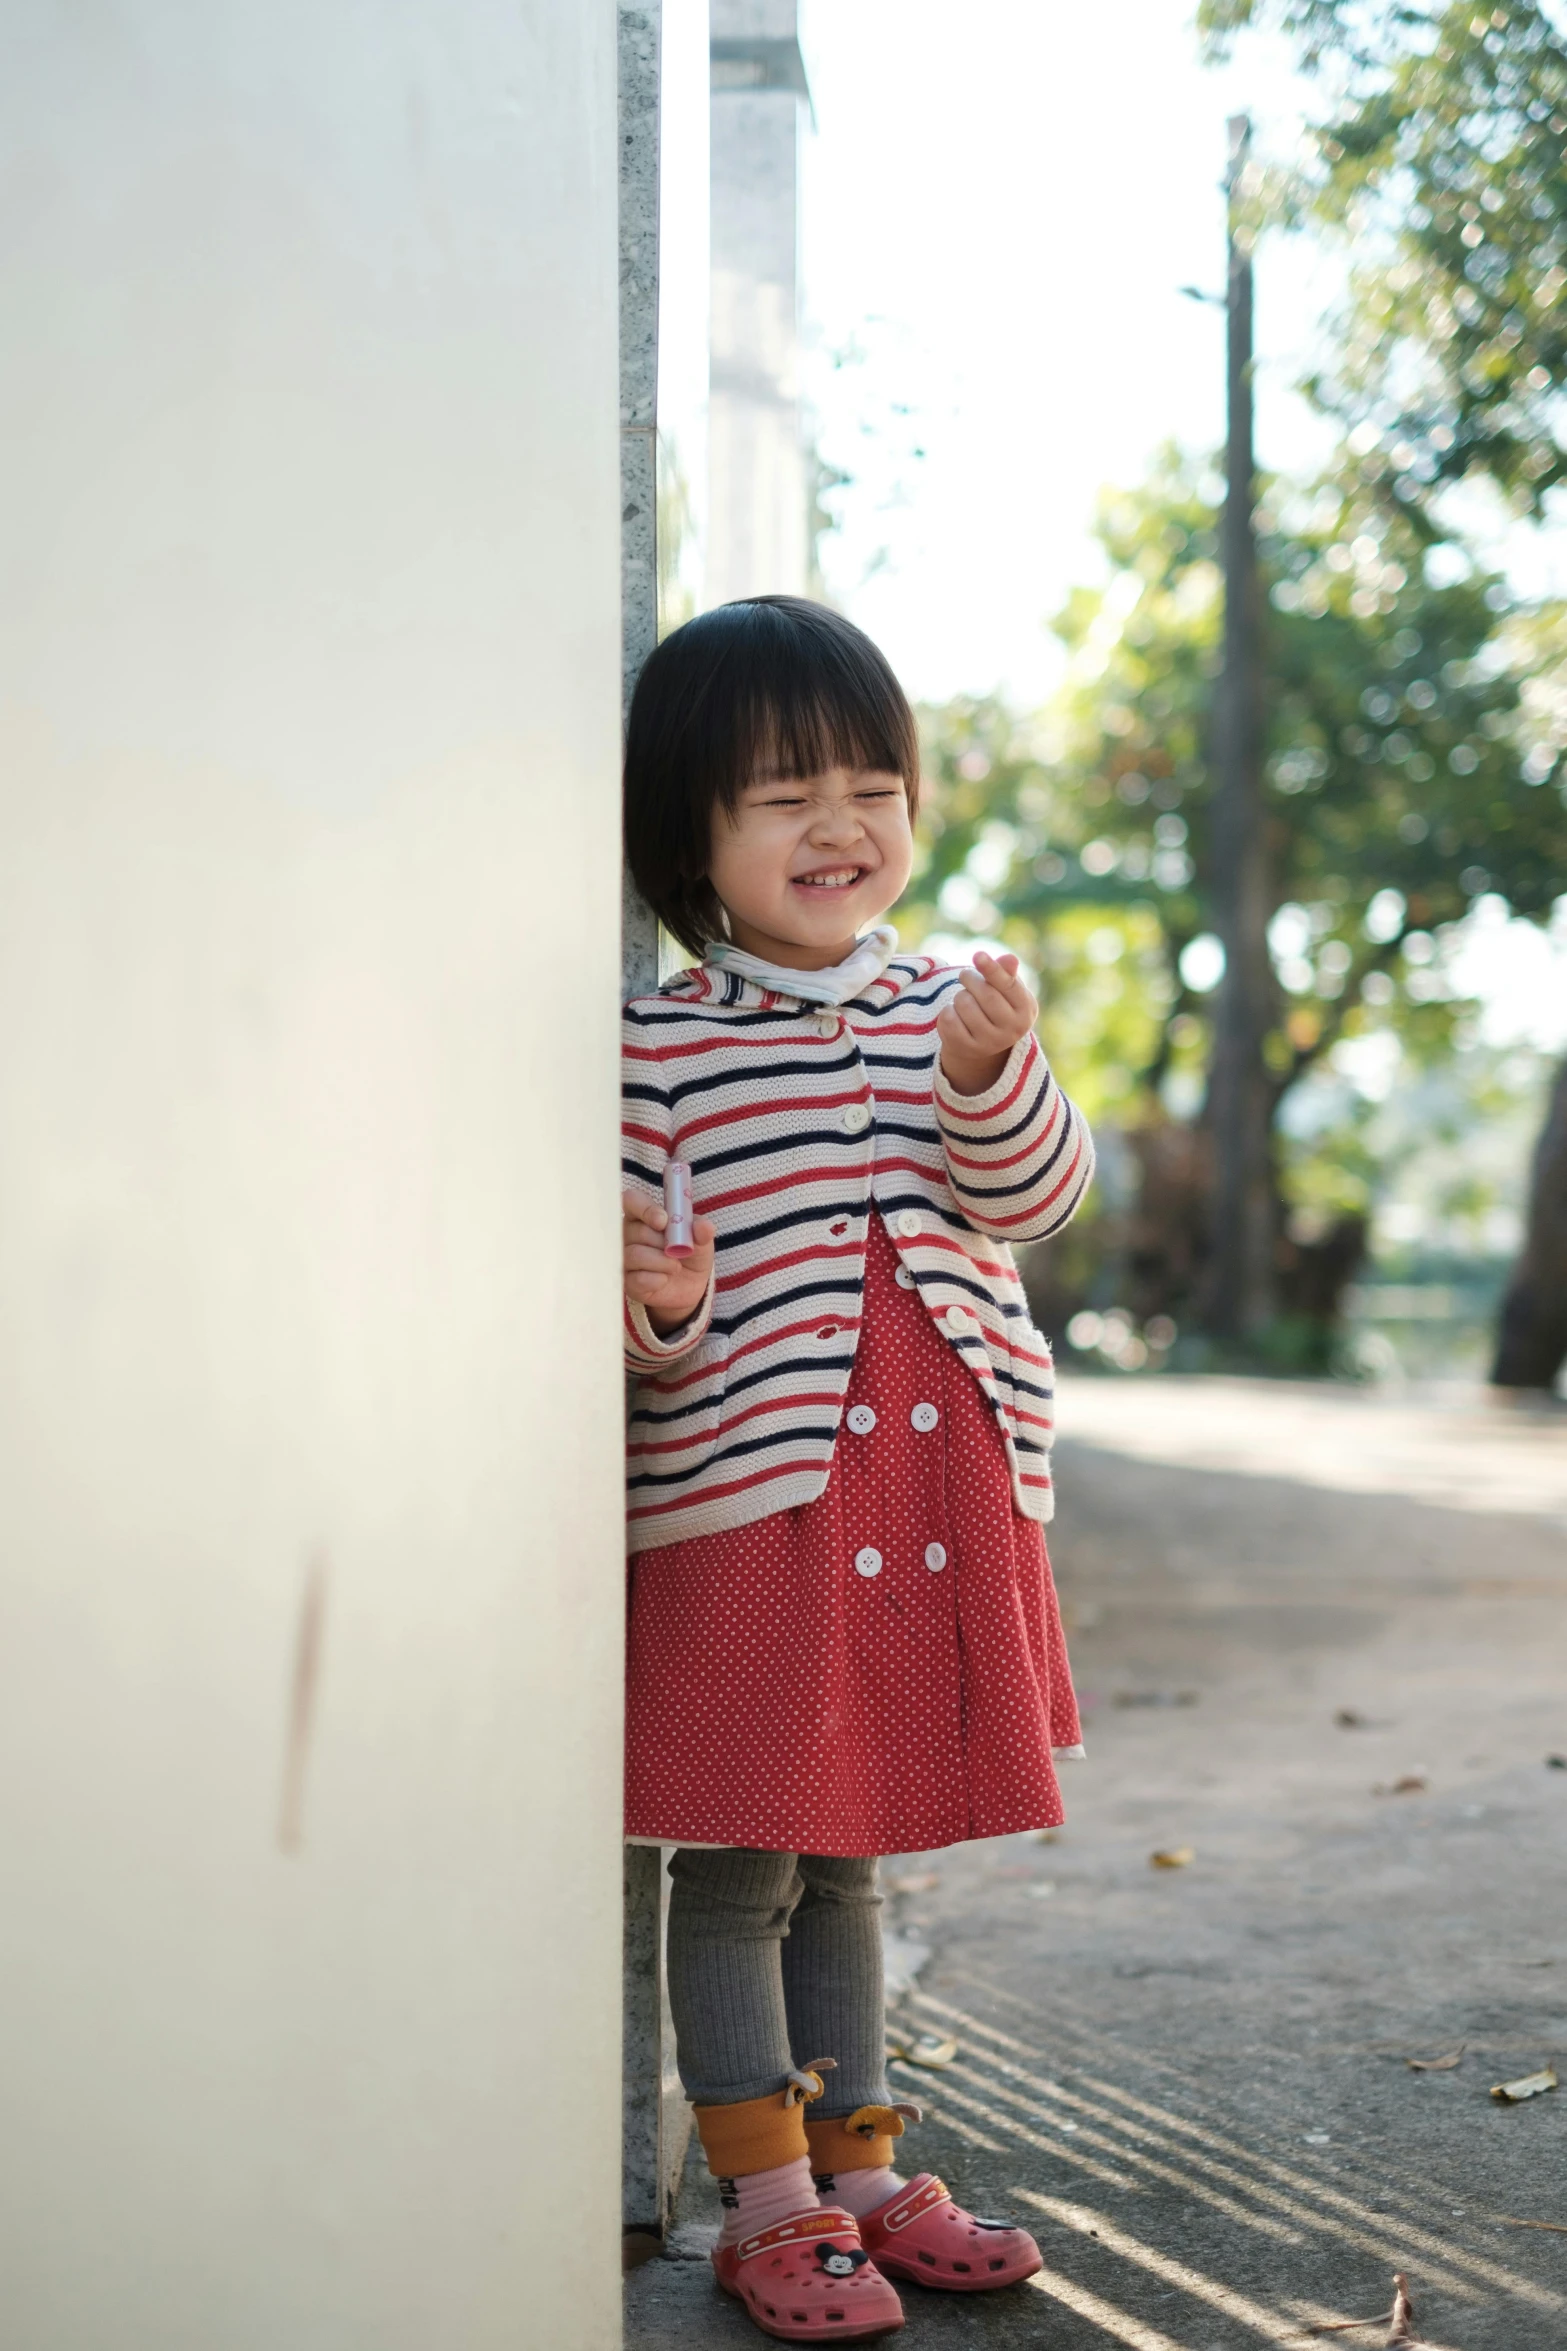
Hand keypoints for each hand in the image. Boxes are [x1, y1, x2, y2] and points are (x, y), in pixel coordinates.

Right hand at [623, 1189, 715, 1334]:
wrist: (689, 1286)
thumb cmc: (690, 1254)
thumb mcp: (702, 1240)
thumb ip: (702, 1230)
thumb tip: (704, 1226)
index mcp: (642, 1215)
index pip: (632, 1200)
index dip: (645, 1209)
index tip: (663, 1221)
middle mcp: (627, 1234)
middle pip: (637, 1231)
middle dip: (662, 1242)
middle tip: (678, 1250)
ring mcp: (625, 1258)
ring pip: (635, 1255)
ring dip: (662, 1262)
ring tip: (676, 1266)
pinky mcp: (626, 1282)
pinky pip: (637, 1279)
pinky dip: (657, 1280)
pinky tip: (664, 1280)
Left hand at [936, 951, 1038, 1095]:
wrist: (985, 1040)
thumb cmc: (999, 1004)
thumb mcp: (1008, 988)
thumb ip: (1007, 973)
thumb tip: (1010, 959)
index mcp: (1026, 1010)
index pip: (1008, 985)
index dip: (992, 969)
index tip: (978, 955)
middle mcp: (1012, 1030)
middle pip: (985, 994)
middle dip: (970, 978)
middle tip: (965, 975)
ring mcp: (990, 1043)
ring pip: (964, 1004)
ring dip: (959, 995)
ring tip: (965, 999)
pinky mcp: (967, 1049)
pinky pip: (949, 1019)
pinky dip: (948, 1011)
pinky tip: (956, 1015)